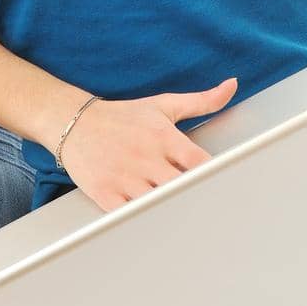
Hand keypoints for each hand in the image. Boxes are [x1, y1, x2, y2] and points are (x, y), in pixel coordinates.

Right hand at [59, 78, 237, 212]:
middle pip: (182, 187)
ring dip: (171, 209)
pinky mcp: (105, 193)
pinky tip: (152, 220)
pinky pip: (131, 216)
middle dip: (194, 196)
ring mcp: (125, 178)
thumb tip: (232, 85)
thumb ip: (202, 101)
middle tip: (207, 207)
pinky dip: (143, 220)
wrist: (74, 123)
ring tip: (183, 218)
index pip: (200, 163)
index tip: (221, 184)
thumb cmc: (123, 117)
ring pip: (158, 204)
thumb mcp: (163, 105)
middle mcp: (146, 157)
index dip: (214, 176)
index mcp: (163, 136)